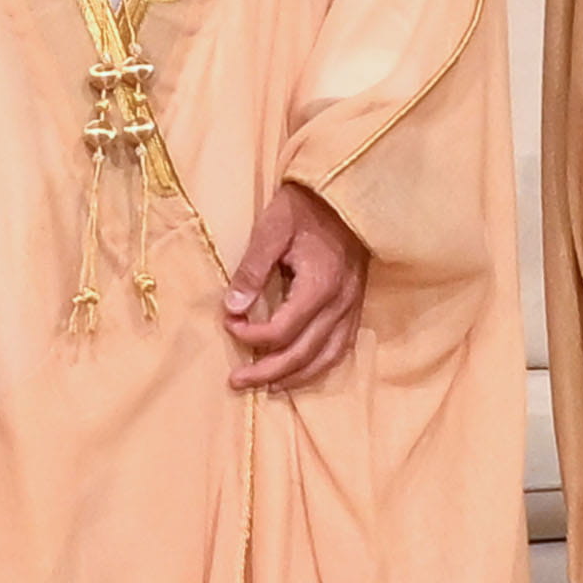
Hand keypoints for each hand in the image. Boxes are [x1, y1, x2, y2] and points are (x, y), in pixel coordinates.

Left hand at [219, 180, 372, 393]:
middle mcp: (341, 304)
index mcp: (320, 286)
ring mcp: (352, 307)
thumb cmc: (304, 208)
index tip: (227, 323)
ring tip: (266, 387)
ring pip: (327, 358)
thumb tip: (233, 308)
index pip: (282, 330)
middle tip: (236, 382)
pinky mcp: (355, 306)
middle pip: (303, 354)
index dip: (250, 335)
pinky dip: (320, 365)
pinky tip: (300, 372)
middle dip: (268, 372)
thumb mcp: (270, 230)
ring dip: (295, 377)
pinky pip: (341, 347)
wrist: (344, 194)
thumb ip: (251, 270)